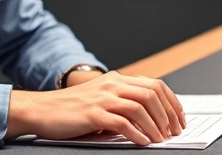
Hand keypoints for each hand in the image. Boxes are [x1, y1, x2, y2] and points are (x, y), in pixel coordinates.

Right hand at [6, 71, 185, 145]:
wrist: (42, 110)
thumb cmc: (70, 109)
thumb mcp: (100, 99)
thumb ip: (122, 103)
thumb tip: (150, 119)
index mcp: (116, 79)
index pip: (155, 85)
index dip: (172, 102)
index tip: (179, 118)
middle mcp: (112, 85)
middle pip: (152, 94)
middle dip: (168, 114)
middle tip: (174, 132)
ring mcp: (103, 98)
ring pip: (141, 107)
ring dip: (156, 125)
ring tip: (161, 139)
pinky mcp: (94, 113)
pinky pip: (123, 123)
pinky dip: (137, 134)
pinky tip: (143, 142)